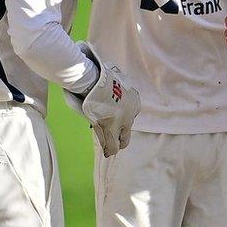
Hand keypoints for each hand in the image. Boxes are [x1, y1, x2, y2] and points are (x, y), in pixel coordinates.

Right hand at [63, 42, 140, 157]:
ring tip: (112, 150)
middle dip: (123, 136)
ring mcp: (120, 123)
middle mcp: (130, 114)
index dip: (121, 119)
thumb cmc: (98, 74)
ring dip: (116, 145)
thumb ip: (114, 85)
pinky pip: (110, 144)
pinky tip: (108, 153)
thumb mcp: (113, 77)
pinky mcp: (108, 129)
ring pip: (121, 140)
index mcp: (134, 101)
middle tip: (118, 140)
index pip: (130, 115)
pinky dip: (108, 148)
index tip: (114, 119)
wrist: (92, 78)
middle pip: (128, 131)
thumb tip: (109, 78)